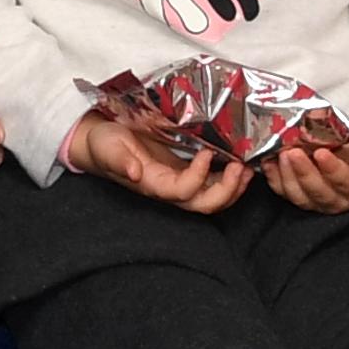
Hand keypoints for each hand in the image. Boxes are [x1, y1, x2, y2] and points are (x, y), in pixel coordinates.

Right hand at [66, 113, 251, 211]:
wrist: (101, 143)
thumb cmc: (104, 144)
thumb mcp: (108, 148)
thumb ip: (118, 161)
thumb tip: (134, 172)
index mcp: (152, 184)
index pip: (181, 191)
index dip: (198, 177)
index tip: (207, 153)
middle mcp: (169, 190)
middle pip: (204, 204)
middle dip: (226, 190)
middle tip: (240, 167)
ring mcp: (179, 183)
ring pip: (212, 199)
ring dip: (233, 188)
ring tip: (247, 167)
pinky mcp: (185, 172)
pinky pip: (211, 184)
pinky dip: (229, 179)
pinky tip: (240, 164)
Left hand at [265, 134, 348, 213]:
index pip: (343, 183)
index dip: (332, 170)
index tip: (322, 152)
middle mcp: (335, 200)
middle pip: (317, 192)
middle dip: (303, 174)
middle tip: (291, 152)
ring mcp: (316, 200)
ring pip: (298, 195)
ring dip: (286, 177)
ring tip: (278, 155)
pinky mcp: (301, 195)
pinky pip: (284, 193)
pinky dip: (274, 180)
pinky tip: (266, 163)